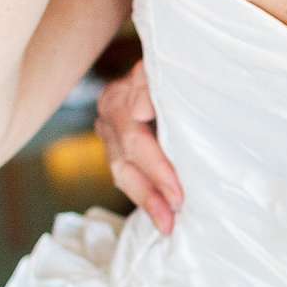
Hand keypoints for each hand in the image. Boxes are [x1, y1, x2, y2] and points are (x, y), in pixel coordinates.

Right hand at [96, 59, 183, 234]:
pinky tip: (159, 213)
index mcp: (119, 99)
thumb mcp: (163, 71)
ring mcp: (109, 133)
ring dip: (145, 201)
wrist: (164, 61)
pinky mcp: (116, 146)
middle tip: (172, 219)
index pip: (135, 142)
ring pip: (121, 174)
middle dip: (150, 194)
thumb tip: (141, 111)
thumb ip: (151, 85)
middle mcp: (109, 117)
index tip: (178, 194)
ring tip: (166, 225)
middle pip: (125, 164)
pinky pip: (125, 175)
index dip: (158, 170)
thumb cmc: (172, 66)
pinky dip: (142, 194)